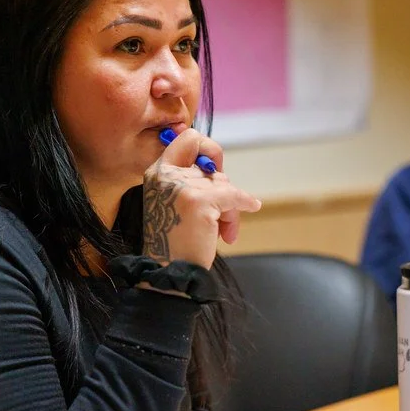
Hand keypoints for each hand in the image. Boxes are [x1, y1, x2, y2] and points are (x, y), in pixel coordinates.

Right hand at [143, 128, 261, 269]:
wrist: (169, 273)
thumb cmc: (175, 242)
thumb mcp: (174, 203)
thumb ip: (189, 181)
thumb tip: (218, 170)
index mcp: (157, 173)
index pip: (187, 138)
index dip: (206, 148)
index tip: (214, 166)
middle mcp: (165, 175)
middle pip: (210, 169)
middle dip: (222, 190)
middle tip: (222, 214)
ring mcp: (182, 186)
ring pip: (223, 185)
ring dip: (229, 209)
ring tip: (222, 231)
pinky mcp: (199, 201)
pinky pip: (234, 195)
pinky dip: (244, 203)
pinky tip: (252, 206)